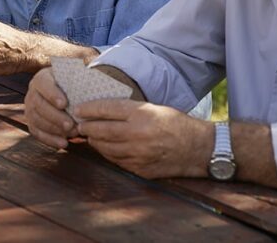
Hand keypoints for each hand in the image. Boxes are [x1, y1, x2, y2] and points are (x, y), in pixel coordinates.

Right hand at [25, 68, 77, 148]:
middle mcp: (33, 93)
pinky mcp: (32, 123)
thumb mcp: (75, 78)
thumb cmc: (73, 86)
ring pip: (37, 120)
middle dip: (55, 117)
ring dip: (54, 129)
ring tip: (72, 134)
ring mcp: (30, 109)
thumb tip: (91, 82)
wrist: (66, 94)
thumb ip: (79, 80)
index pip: (43, 84)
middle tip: (71, 125)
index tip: (64, 104)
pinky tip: (63, 143)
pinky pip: (37, 133)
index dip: (52, 94)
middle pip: (39, 105)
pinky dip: (50, 140)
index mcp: (42, 78)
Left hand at [75, 99, 210, 179]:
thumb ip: (129, 110)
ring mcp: (138, 154)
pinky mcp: (139, 169)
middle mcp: (138, 134)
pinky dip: (107, 153)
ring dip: (94, 141)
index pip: (107, 109)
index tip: (78, 109)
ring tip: (89, 135)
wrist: (198, 149)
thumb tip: (102, 110)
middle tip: (79, 124)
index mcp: (142, 114)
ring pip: (105, 148)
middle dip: (86, 127)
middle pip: (101, 130)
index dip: (89, 109)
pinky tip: (104, 148)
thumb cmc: (176, 124)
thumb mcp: (154, 108)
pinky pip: (115, 160)